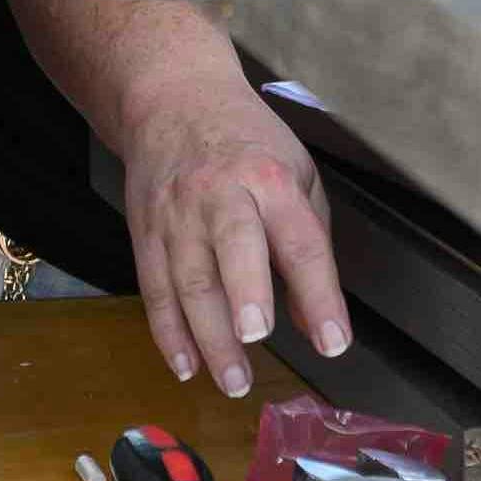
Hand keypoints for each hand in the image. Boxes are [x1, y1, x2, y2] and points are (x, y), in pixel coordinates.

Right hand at [108, 57, 347, 402]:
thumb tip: (318, 322)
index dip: (319, 296)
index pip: (301, 243)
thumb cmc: (244, 141)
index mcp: (271, 180)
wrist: (171, 100)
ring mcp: (178, 216)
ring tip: (234, 380)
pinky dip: (169, 333)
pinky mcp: (146, 233)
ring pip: (189, 281)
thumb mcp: (298, 177)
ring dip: (210, 336)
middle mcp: (222, 196)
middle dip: (245, 295)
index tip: (334, 341)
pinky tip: (186, 364)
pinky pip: (155, 290)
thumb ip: (312, 250)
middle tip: (258, 338)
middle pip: (233, 249)